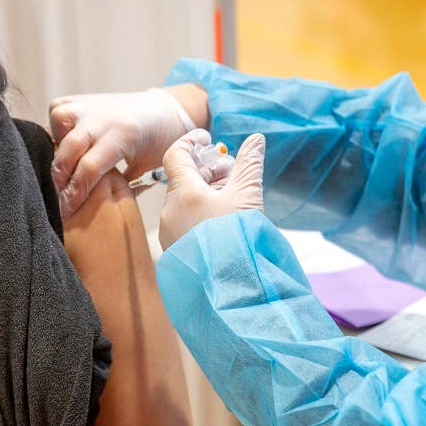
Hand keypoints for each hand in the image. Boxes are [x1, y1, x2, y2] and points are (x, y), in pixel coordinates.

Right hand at [49, 87, 198, 217]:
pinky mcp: (83, 99)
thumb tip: (95, 212)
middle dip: (59, 178)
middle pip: (69, 149)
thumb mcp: (146, 169)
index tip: (66, 210)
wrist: (166, 111)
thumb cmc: (159, 143)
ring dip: (56, 146)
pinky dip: (55, 127)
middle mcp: (104, 116)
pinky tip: (63, 144)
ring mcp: (92, 104)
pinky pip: (58, 109)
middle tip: (57, 198)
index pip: (90, 168)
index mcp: (124, 134)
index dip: (75, 193)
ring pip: (59, 121)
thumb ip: (121, 188)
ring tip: (63, 165)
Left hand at [158, 130, 265, 249]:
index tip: (209, 139)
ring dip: (206, 191)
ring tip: (232, 196)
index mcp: (183, 193)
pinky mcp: (175, 249)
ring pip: (184, 200)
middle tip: (232, 171)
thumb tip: (256, 139)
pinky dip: (200, 212)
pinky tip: (222, 219)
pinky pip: (183, 221)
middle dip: (208, 170)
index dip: (192, 142)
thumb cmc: (239, 238)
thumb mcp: (248, 196)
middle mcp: (169, 211)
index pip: (175, 154)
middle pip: (183, 178)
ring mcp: (170, 232)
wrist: (232, 286)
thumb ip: (250, 164)